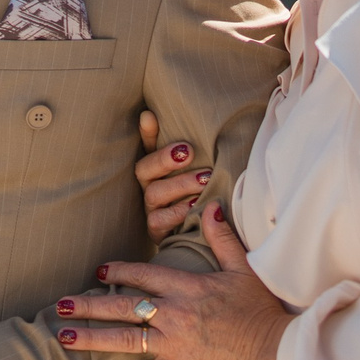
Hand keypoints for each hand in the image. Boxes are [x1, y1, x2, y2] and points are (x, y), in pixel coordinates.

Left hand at [54, 204, 292, 359]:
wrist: (276, 351)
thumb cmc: (262, 310)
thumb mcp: (243, 269)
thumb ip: (222, 238)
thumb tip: (211, 206)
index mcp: (185, 286)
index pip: (142, 274)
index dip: (118, 271)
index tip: (100, 271)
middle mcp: (172, 313)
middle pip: (121, 306)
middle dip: (88, 304)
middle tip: (61, 303)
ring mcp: (173, 343)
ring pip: (123, 340)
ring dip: (90, 338)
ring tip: (63, 336)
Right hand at [134, 109, 211, 239]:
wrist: (215, 242)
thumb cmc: (213, 196)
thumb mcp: (210, 171)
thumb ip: (206, 152)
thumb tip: (205, 125)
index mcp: (160, 169)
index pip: (148, 146)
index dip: (147, 132)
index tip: (149, 116)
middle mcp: (152, 186)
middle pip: (144, 168)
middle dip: (163, 158)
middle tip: (187, 151)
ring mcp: (153, 209)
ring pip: (154, 194)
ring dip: (179, 184)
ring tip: (205, 179)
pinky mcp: (158, 231)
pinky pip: (158, 221)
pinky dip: (177, 212)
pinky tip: (195, 205)